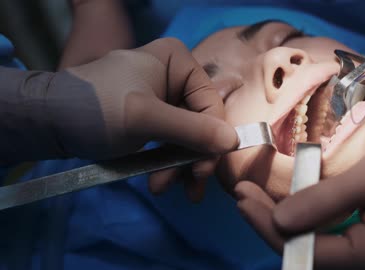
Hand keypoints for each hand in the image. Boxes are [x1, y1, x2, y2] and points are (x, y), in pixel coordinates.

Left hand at [50, 38, 237, 199]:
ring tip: (162, 189)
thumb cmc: (97, 110)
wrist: (50, 121)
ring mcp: (164, 97)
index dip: (212, 140)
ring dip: (180, 166)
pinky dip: (168, 162)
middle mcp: (175, 75)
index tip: (201, 172)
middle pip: (201, 122)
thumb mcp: (146, 119)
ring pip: (188, 135)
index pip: (211, 104)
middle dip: (193, 158)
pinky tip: (159, 182)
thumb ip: (191, 130)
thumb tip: (234, 141)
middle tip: (189, 190)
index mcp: (177, 61)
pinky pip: (172, 140)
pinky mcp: (153, 117)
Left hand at [235, 80, 364, 268]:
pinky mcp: (359, 242)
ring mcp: (361, 254)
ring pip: (309, 247)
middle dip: (267, 225)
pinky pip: (321, 238)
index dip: (269, 228)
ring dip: (278, 223)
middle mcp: (364, 263)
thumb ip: (325, 200)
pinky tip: (278, 201)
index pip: (308, 252)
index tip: (242, 197)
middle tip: (240, 194)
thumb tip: (277, 221)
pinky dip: (298, 220)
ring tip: (251, 196)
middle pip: (303, 254)